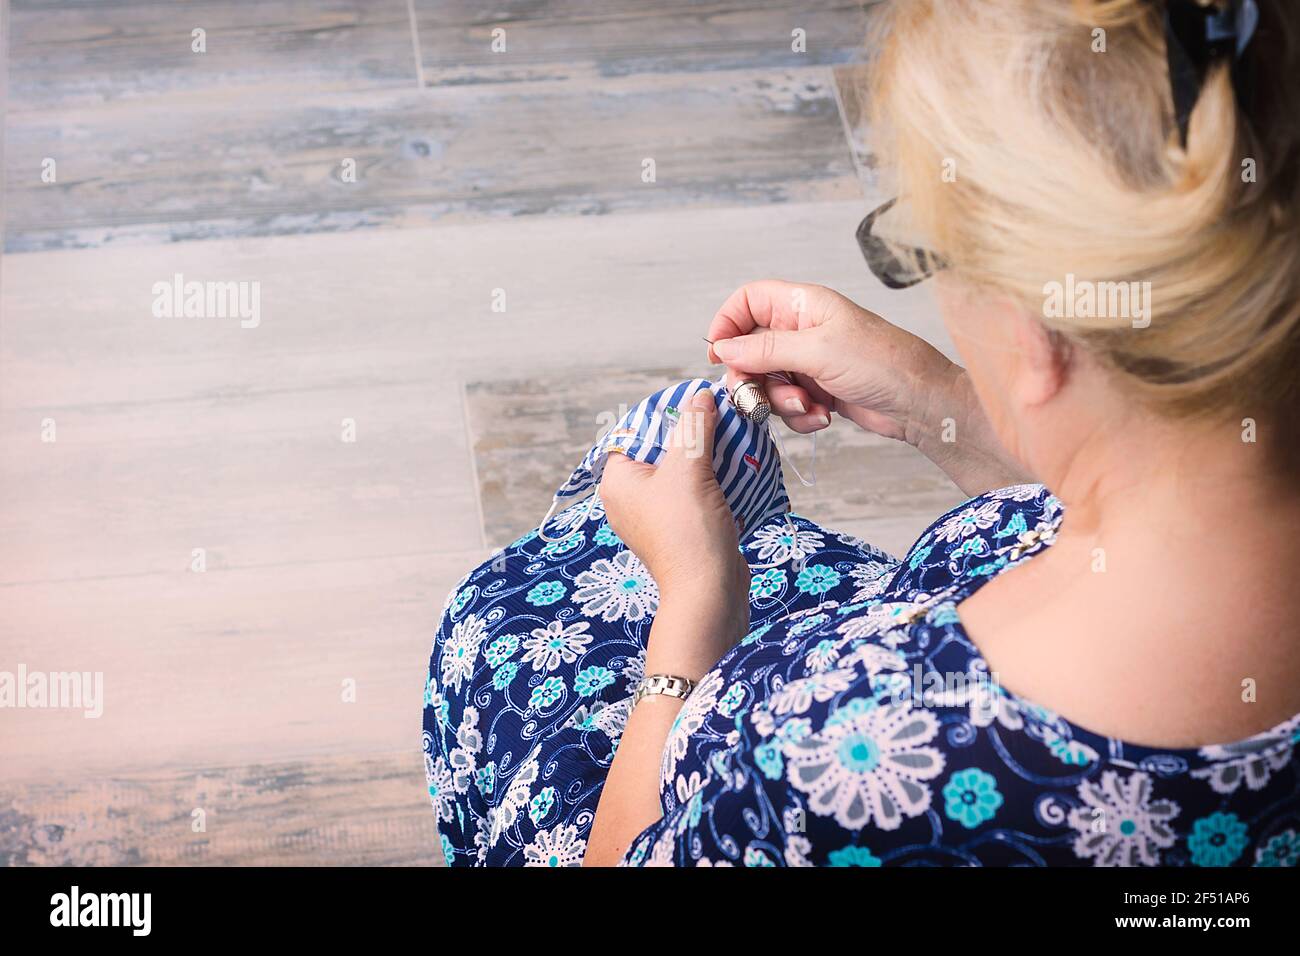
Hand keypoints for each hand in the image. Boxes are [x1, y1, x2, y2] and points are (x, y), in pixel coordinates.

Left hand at [600, 389, 749, 677]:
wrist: (709, 593)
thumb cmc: (688, 531)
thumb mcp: (689, 468)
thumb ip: (694, 427)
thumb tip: (701, 395)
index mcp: (618, 480)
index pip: (635, 430)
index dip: (666, 414)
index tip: (697, 402)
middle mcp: (631, 497)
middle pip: (663, 449)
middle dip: (694, 435)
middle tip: (722, 419)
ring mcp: (656, 515)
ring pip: (684, 471)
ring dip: (710, 457)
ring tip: (735, 441)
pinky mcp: (682, 529)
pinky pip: (697, 493)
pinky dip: (716, 482)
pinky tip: (740, 471)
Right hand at [706, 279, 957, 440]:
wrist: (920, 403)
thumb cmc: (883, 362)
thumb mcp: (818, 350)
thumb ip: (764, 348)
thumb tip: (722, 347)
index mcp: (802, 306)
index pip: (748, 301)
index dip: (728, 323)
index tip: (718, 353)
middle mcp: (802, 331)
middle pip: (748, 349)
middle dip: (752, 377)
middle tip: (756, 395)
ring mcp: (808, 362)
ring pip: (765, 382)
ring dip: (780, 401)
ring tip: (808, 406)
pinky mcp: (816, 391)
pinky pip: (786, 404)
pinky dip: (799, 415)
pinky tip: (823, 416)